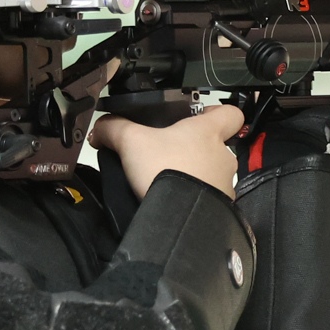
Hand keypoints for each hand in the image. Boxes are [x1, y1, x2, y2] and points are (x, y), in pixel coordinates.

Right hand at [91, 103, 246, 197]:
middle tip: (170, 154)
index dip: (217, 112)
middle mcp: (223, 156)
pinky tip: (174, 201)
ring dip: (195, 175)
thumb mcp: (130, 141)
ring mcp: (225, 184)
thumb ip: (114, 128)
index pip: (230, 112)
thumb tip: (99, 129)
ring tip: (168, 182)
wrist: (178, 217)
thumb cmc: (163, 168)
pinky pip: (209, 198)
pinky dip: (195, 198)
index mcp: (208, 131)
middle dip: (195, 149)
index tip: (199, 117)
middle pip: (216, 145)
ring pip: (212, 172)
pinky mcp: (221, 208)